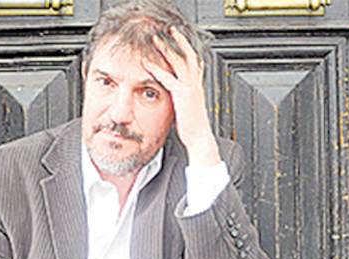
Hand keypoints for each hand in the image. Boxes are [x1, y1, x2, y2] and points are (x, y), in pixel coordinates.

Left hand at [142, 27, 220, 169]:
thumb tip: (177, 98)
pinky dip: (157, 70)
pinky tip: (148, 64)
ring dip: (167, 48)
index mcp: (197, 87)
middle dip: (179, 41)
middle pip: (189, 55)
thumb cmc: (193, 129)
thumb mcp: (188, 109)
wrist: (200, 138)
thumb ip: (183, 99)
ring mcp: (190, 88)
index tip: (181, 41)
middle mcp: (195, 84)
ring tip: (156, 39)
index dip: (188, 50)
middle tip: (171, 30)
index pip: (195, 63)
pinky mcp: (182, 95)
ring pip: (179, 61)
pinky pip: (168, 78)